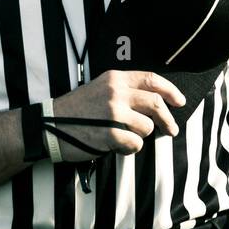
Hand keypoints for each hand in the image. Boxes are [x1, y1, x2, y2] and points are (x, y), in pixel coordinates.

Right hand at [45, 70, 185, 161]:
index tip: (180, 102)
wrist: (49, 125)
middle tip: (171, 130)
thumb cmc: (77, 110)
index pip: (152, 80)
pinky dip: (129, 149)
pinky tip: (115, 146)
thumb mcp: (100, 88)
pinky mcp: (110, 134)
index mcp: (115, 79)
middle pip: (156, 103)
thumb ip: (125, 90)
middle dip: (168, 119)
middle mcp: (116, 92)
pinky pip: (135, 144)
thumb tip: (156, 103)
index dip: (171, 91)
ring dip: (140, 136)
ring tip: (123, 137)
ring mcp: (113, 113)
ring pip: (147, 127)